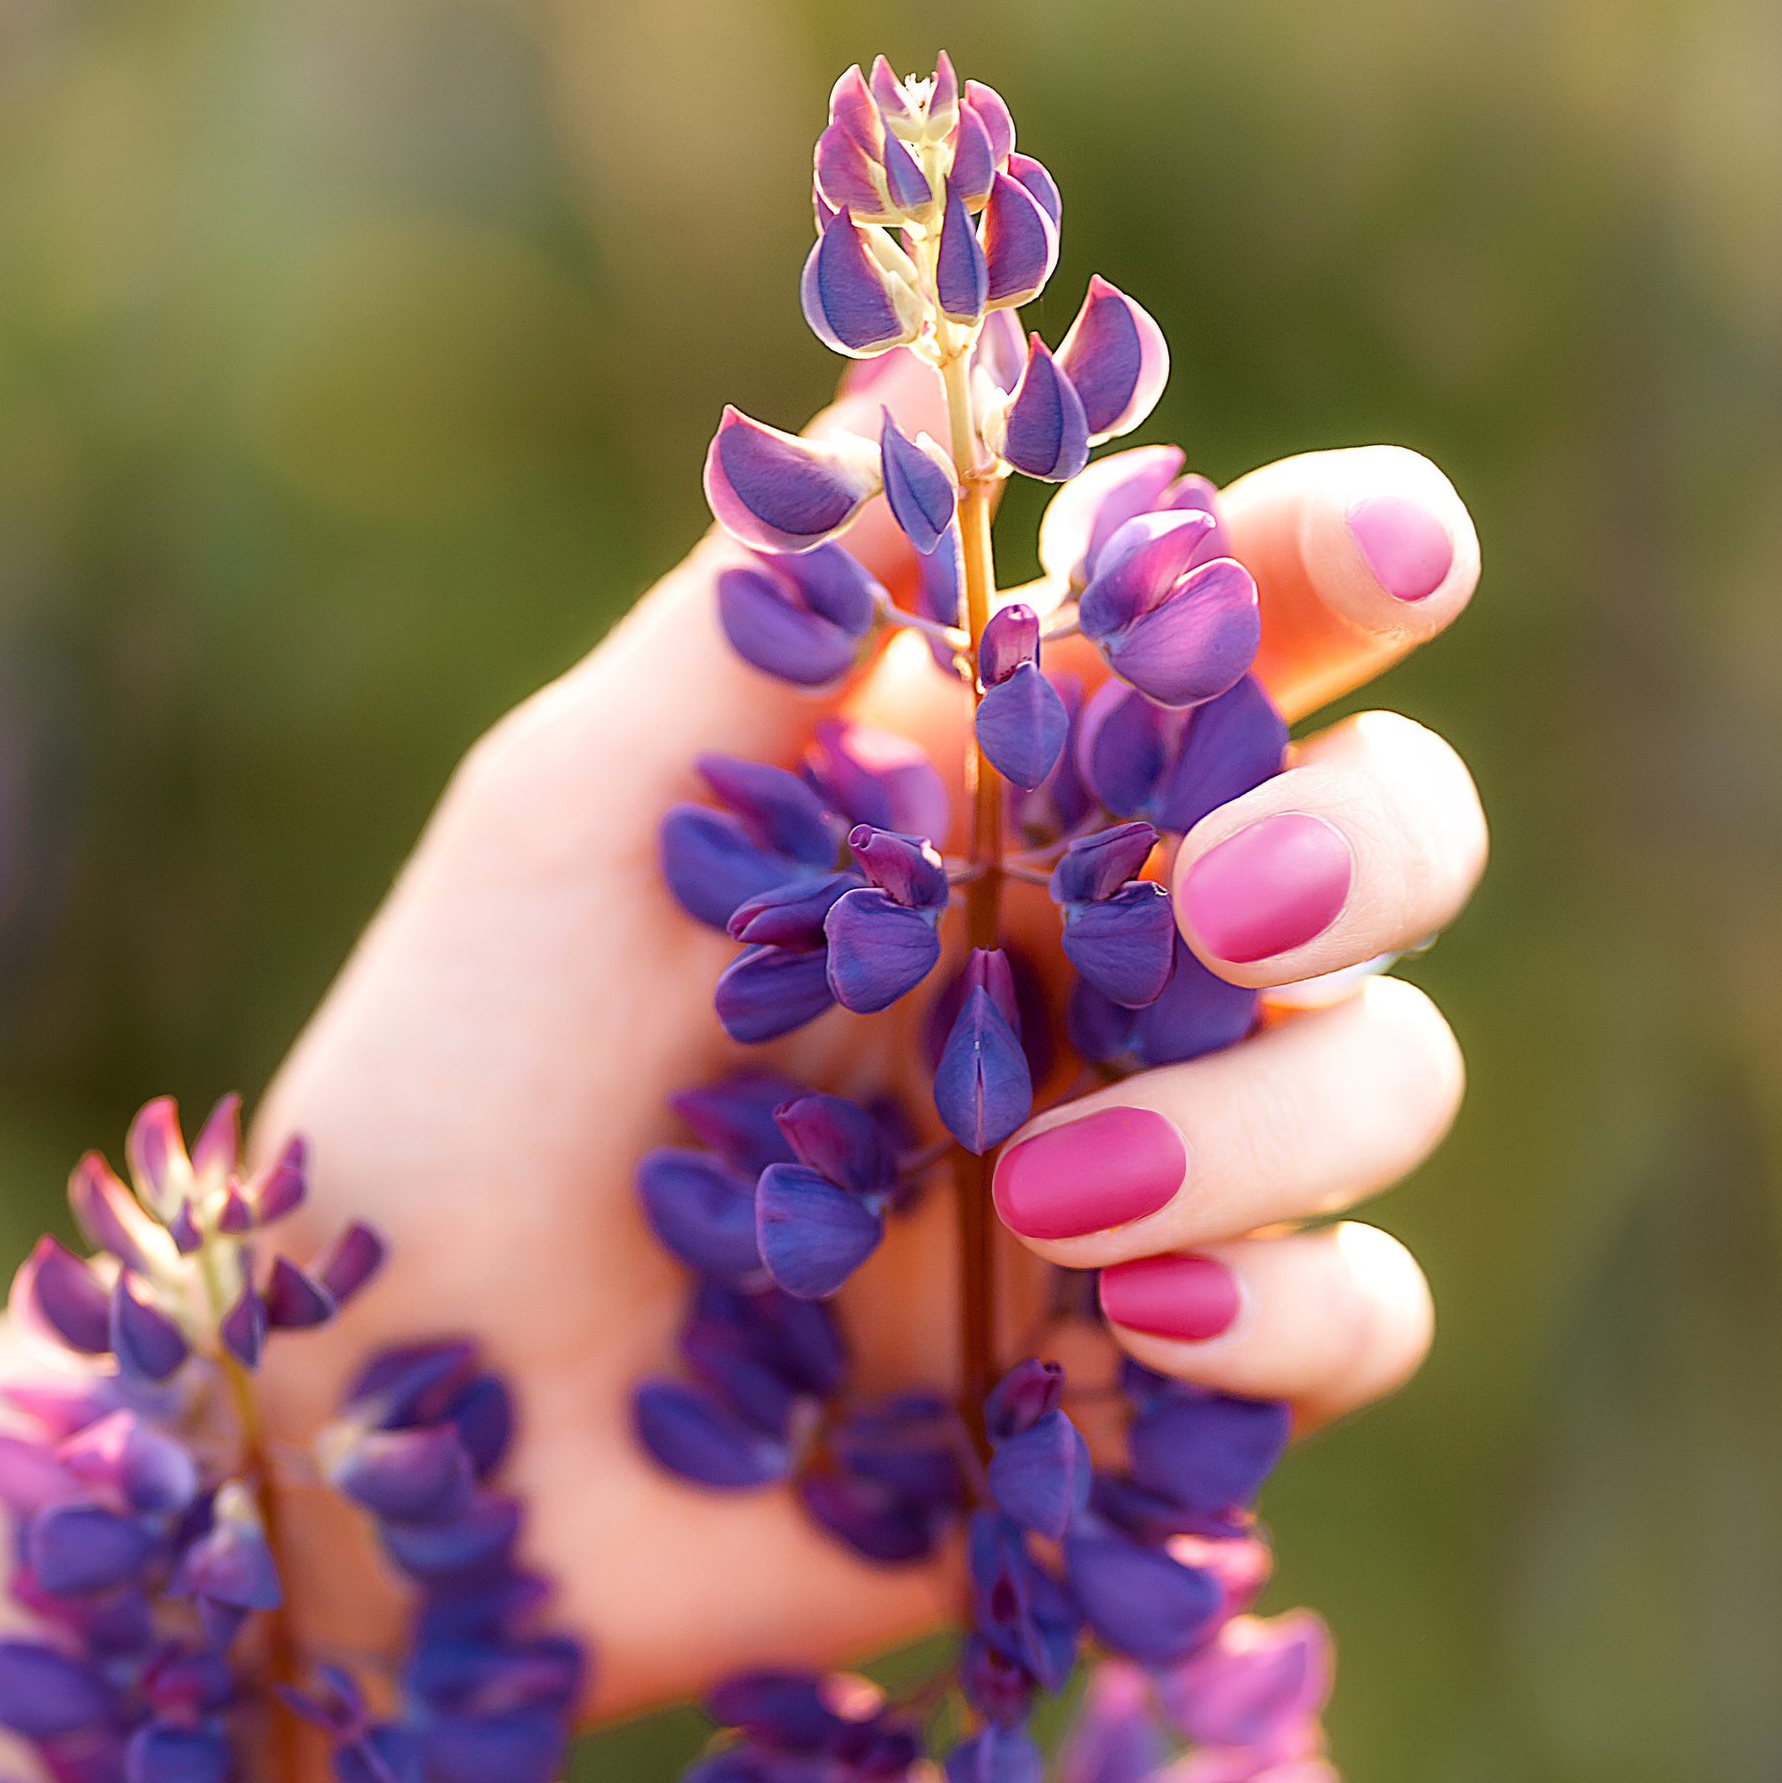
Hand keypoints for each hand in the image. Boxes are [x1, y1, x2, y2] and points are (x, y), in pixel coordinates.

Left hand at [258, 434, 1481, 1718]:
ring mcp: (1145, 1173)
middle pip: (1389, 836)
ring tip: (1043, 1210)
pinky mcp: (1143, 1388)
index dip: (1340, 566)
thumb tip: (935, 354)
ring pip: (1386, 1078)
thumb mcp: (581, 816)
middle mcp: (1096, 962)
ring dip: (1272, 1120)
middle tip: (1209, 914)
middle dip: (1358, 849)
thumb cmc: (452, 1092)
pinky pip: (1350, 1321)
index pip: (1231, 630)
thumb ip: (775, 605)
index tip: (1384, 560)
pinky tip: (1123, 1333)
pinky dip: (1287, 1312)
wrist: (392, 1428)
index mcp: (990, 790)